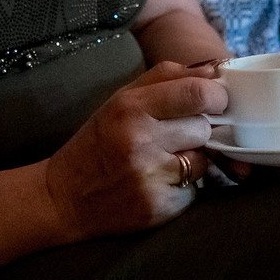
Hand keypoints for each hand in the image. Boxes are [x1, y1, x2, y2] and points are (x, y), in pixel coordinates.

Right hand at [41, 61, 223, 240]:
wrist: (63, 199)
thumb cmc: (99, 143)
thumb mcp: (121, 100)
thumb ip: (166, 78)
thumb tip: (215, 72)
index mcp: (129, 107)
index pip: (196, 93)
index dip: (215, 96)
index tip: (216, 100)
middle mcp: (139, 141)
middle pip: (204, 127)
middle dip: (199, 130)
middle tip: (176, 136)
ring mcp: (150, 177)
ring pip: (203, 160)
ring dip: (192, 159)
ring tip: (162, 161)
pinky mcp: (159, 208)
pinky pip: (194, 190)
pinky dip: (182, 187)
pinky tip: (156, 184)